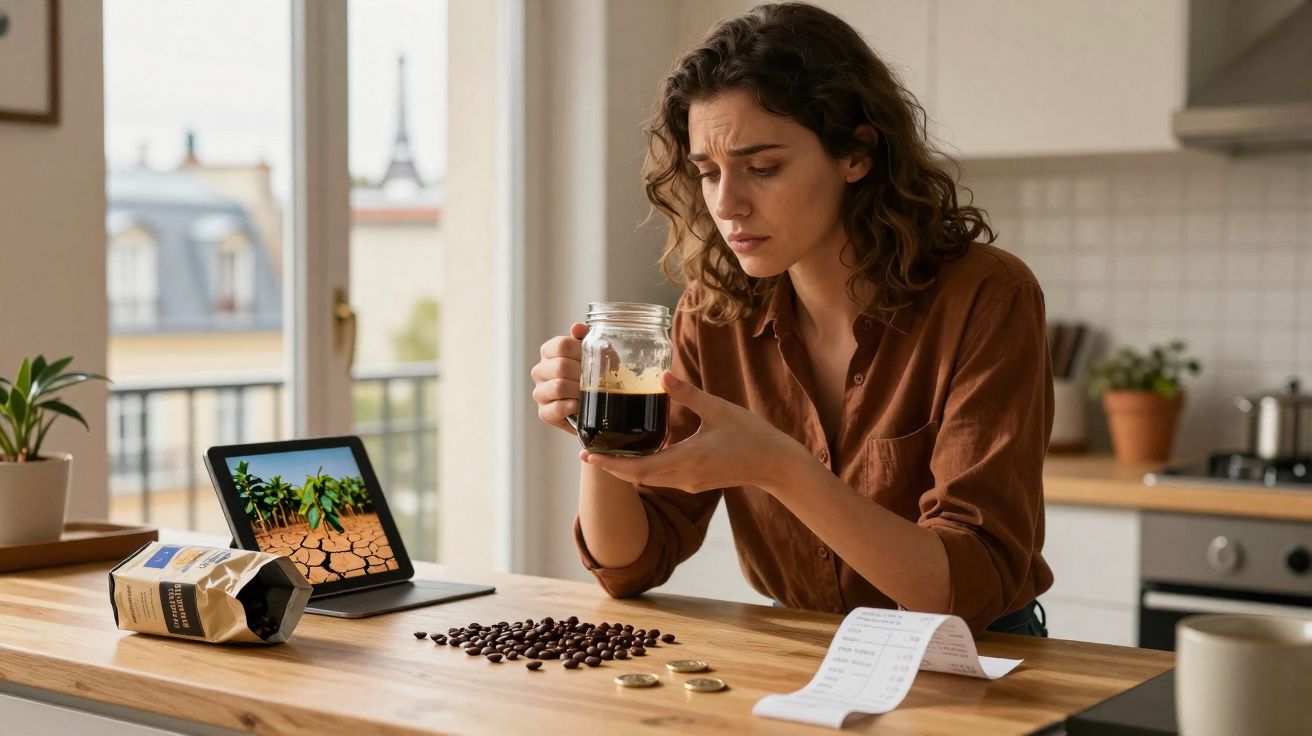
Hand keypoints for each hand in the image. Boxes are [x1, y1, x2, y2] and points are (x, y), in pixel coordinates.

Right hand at [531, 323, 586, 434]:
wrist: (593, 403)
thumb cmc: (590, 374)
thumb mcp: (592, 353)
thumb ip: (585, 337)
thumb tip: (577, 328)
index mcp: (549, 352)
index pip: (561, 345)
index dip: (581, 352)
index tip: (593, 359)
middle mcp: (540, 370)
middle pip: (560, 366)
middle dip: (582, 374)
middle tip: (595, 379)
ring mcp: (540, 392)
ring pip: (557, 387)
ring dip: (578, 390)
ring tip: (589, 393)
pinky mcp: (544, 413)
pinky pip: (554, 409)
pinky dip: (570, 407)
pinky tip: (579, 405)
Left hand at [581, 371, 809, 492]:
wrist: (776, 465)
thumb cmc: (751, 436)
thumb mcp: (719, 409)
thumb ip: (688, 394)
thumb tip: (661, 376)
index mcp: (686, 460)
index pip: (637, 468)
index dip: (609, 464)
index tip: (587, 456)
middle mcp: (684, 477)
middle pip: (637, 477)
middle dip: (611, 467)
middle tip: (588, 453)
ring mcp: (690, 483)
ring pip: (650, 480)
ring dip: (628, 469)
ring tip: (609, 452)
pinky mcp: (697, 483)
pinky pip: (664, 478)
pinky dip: (647, 468)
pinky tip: (644, 453)